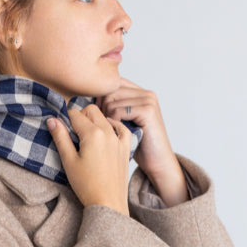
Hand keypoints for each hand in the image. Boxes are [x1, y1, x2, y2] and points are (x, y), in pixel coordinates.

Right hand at [47, 103, 130, 215]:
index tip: (61, 127)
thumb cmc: (87, 185)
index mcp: (92, 134)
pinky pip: (121, 128)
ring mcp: (119, 140)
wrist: (108, 203)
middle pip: (92, 110)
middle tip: (73, 131)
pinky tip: (106, 133)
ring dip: (95, 120)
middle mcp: (108, 132)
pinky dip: (113, 126)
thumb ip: (60, 137)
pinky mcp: (125, 148)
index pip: (75, 114)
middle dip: (80, 115)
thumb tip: (52, 119)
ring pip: (105, 117)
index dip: (65, 118)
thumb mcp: (69, 161)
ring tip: (87, 135)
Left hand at [95, 77, 188, 206]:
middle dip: (101, 108)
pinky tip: (118, 134)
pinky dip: (113, 123)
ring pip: (110, 100)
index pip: (111, 83)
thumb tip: (89, 100)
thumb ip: (113, 107)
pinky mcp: (147, 111)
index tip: (97, 116)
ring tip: (113, 132)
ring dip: (105, 118)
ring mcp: (148, 100)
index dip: (100, 98)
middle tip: (105, 127)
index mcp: (141, 93)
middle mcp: (146, 93)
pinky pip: (117, 111)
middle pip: (109, 90)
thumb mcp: (125, 123)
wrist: (158, 163)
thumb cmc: (139, 146)